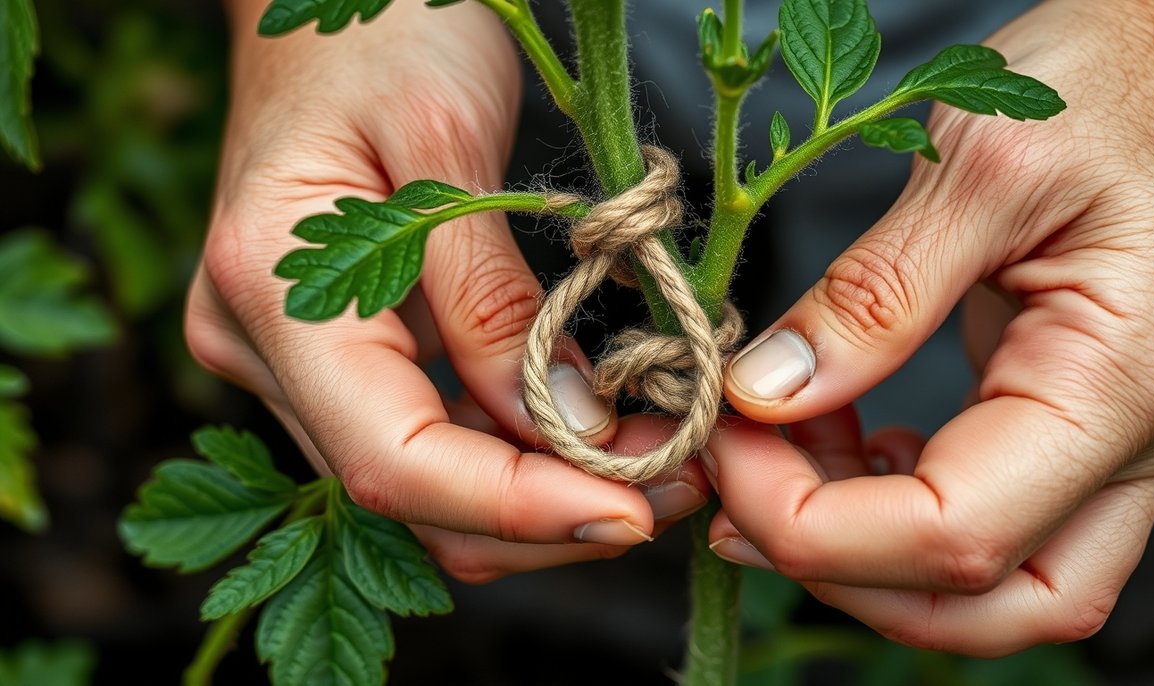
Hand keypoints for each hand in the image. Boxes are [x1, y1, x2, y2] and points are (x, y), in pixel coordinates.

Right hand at [186, 1, 708, 582]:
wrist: (324, 4)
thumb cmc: (383, 37)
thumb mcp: (449, 144)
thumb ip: (490, 300)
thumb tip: (567, 428)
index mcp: (269, 288)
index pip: (393, 457)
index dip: (517, 506)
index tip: (635, 511)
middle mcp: (261, 349)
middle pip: (410, 496)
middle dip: (550, 512)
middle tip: (678, 480)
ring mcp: (290, 363)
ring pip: (423, 487)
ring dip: (544, 492)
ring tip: (657, 455)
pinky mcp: (331, 361)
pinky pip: (427, 439)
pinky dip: (515, 453)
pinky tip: (596, 427)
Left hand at [709, 0, 1153, 655]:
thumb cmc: (1108, 82)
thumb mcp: (979, 162)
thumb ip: (874, 293)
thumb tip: (766, 392)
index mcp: (1125, 377)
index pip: (957, 532)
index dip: (813, 524)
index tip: (725, 446)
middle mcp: (1143, 436)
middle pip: (991, 601)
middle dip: (840, 568)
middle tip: (735, 488)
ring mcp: (1120, 440)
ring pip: (999, 581)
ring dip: (864, 547)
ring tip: (775, 452)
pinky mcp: (1081, 421)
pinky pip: (995, 514)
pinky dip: (897, 504)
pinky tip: (841, 436)